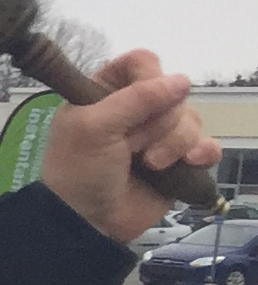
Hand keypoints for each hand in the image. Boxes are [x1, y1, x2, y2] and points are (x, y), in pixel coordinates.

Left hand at [39, 51, 217, 242]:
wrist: (87, 222)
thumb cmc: (79, 171)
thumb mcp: (94, 127)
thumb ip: (135, 99)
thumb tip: (181, 81)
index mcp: (106, 93)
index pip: (141, 63)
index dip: (148, 78)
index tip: (141, 101)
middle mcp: (135, 110)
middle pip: (173, 93)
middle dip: (159, 122)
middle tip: (132, 146)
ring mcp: (158, 136)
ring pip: (192, 119)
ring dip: (175, 143)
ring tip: (149, 165)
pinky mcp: (177, 161)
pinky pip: (206, 145)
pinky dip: (202, 153)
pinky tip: (187, 163)